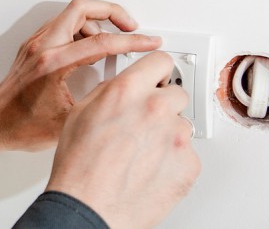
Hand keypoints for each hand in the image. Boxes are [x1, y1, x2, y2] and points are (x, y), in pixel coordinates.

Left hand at [0, 0, 161, 151]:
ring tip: (111, 40)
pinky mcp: (33, 47)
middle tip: (130, 25)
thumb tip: (123, 91)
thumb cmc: (23, 126)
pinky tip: (89, 47)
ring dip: (95, 21)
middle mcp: (42, 47)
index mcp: (53, 64)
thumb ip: (99, 100)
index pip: (101, 41)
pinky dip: (80, 29)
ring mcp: (36, 44)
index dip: (132, 41)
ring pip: (70, 14)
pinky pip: (61, 25)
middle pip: (82, 8)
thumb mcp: (70, 120)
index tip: (148, 42)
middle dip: (112, 12)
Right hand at [46, 51, 201, 228]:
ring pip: (182, 124)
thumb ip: (108, 92)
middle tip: (144, 123)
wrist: (90, 208)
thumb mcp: (80, 114)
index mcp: (128, 91)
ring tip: (141, 153)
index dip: (157, 70)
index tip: (158, 76)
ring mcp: (177, 137)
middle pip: (176, 92)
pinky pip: (188, 153)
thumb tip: (123, 88)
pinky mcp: (189, 164)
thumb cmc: (79, 168)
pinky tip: (150, 168)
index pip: (161, 61)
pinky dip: (173, 160)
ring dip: (167, 134)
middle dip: (162, 104)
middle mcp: (156, 109)